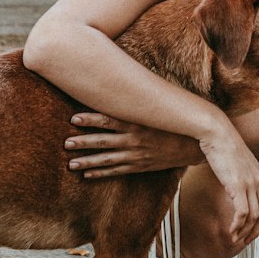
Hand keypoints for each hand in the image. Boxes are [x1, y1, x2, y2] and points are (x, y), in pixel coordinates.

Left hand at [66, 112, 201, 177]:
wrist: (192, 145)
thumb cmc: (172, 122)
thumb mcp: (156, 108)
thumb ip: (138, 100)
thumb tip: (121, 82)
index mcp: (137, 123)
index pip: (109, 120)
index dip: (90, 119)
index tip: (73, 119)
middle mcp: (134, 140)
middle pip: (103, 141)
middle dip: (83, 142)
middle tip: (66, 143)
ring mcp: (136, 155)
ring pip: (107, 159)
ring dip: (87, 161)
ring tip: (70, 163)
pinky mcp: (140, 166)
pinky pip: (117, 171)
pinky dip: (101, 173)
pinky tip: (87, 174)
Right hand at [197, 121, 258, 246]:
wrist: (217, 133)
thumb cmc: (222, 146)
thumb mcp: (238, 163)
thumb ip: (242, 176)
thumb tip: (236, 188)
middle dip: (257, 232)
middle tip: (246, 241)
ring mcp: (250, 184)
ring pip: (254, 217)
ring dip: (245, 232)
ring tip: (235, 239)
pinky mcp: (238, 186)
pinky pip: (242, 214)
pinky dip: (238, 225)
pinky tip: (231, 230)